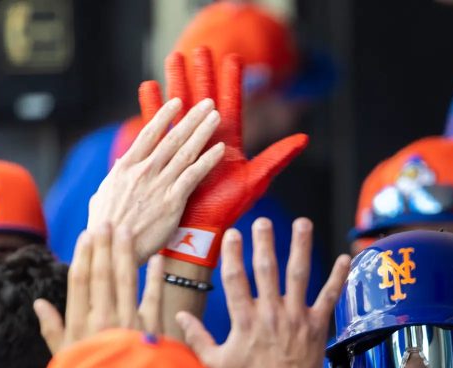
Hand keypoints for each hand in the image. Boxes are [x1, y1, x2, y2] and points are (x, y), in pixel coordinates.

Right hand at [33, 222, 165, 353]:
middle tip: (105, 222)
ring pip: (126, 279)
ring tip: (125, 231)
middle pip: (102, 274)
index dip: (83, 256)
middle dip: (103, 246)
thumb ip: (53, 330)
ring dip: (125, 252)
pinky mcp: (152, 328)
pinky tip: (156, 258)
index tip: (86, 236)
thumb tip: (38, 303)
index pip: (80, 281)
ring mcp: (129, 322)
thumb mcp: (65, 359)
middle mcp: (103, 318)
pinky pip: (154, 296)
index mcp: (80, 324)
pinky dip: (156, 276)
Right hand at [88, 95, 224, 261]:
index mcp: (126, 167)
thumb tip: (121, 164)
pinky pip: (194, 175)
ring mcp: (159, 185)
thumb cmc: (105, 226)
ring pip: (185, 152)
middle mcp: (144, 171)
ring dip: (202, 132)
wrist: (113, 248)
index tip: (178, 102)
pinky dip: (208, 160)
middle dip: (191, 119)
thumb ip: (116, 177)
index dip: (164, 116)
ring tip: (215, 117)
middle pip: (172, 138)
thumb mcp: (103, 195)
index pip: (148, 134)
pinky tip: (220, 149)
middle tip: (207, 103)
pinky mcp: (173, 201)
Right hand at [141, 48, 308, 267]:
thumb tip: (303, 139)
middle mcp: (206, 141)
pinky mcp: (164, 156)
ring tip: (174, 57)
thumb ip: (276, 158)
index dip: (232, 83)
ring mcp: (184, 146)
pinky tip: (149, 87)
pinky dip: (154, 108)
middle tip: (200, 49)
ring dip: (177, 83)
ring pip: (181, 107)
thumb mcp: (254, 181)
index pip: (232, 106)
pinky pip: (158, 128)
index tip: (233, 59)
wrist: (198, 233)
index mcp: (228, 144)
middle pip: (204, 100)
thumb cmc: (227, 210)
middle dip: (202, 75)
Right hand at [175, 217, 349, 367]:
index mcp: (244, 321)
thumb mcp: (215, 363)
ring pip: (298, 276)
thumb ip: (197, 337)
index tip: (233, 234)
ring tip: (302, 224)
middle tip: (264, 221)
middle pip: (267, 270)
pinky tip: (345, 258)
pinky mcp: (316, 327)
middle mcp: (270, 314)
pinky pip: (329, 297)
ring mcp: (295, 319)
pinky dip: (338, 277)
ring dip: (300, 247)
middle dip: (265, 242)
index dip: (234, 254)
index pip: (235, 279)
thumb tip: (180, 316)